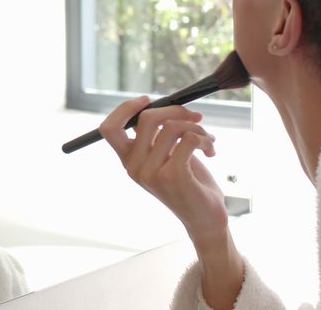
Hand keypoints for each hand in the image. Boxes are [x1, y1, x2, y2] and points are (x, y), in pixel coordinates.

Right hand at [99, 96, 228, 245]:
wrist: (205, 219)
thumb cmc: (189, 184)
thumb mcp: (166, 157)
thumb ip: (157, 136)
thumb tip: (162, 105)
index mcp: (129, 161)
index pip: (109, 128)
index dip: (125, 108)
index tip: (147, 100)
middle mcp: (134, 167)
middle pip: (146, 118)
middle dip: (176, 110)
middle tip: (196, 118)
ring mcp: (151, 173)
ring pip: (172, 126)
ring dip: (197, 128)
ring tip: (208, 140)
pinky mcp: (172, 175)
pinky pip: (189, 139)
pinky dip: (205, 139)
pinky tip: (211, 150)